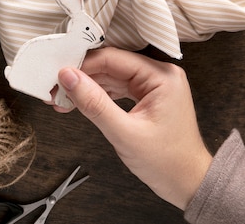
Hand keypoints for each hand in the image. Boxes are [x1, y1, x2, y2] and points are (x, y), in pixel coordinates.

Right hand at [55, 47, 211, 209]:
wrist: (188, 184)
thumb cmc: (168, 162)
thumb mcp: (125, 133)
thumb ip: (95, 103)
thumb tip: (69, 77)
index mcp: (162, 76)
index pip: (113, 58)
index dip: (83, 65)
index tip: (59, 74)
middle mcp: (159, 75)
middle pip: (110, 65)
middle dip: (81, 76)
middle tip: (56, 86)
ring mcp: (153, 86)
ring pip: (110, 76)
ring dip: (86, 87)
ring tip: (62, 97)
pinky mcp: (146, 97)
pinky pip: (116, 88)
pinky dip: (97, 96)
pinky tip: (79, 102)